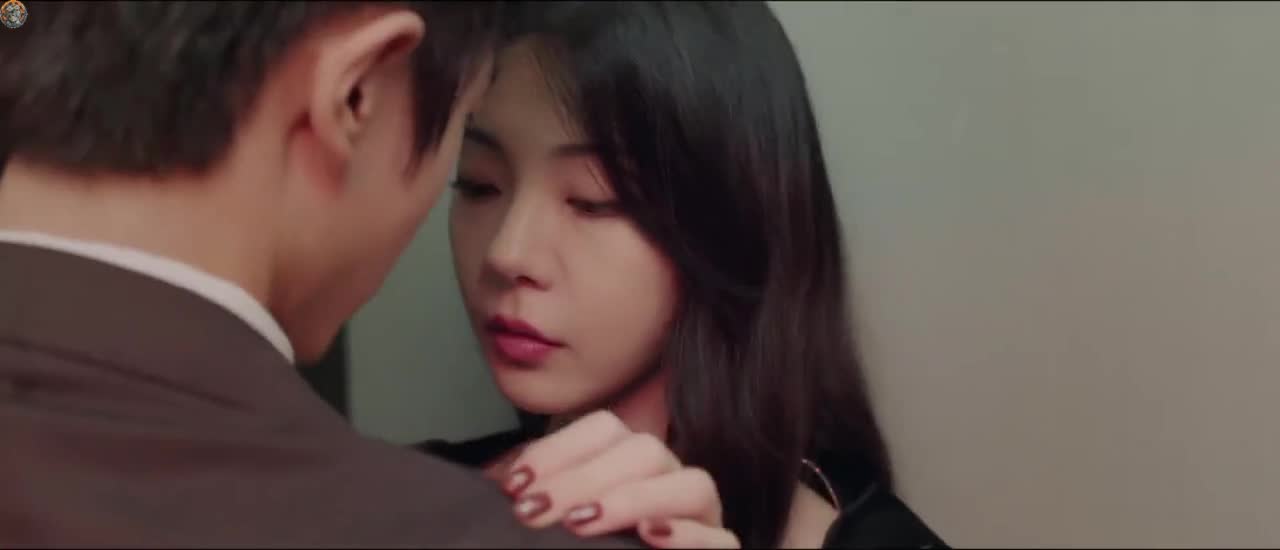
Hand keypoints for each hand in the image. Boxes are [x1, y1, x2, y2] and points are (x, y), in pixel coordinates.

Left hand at [501, 410, 740, 547]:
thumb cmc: (582, 549)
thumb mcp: (549, 521)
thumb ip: (533, 496)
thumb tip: (497, 480)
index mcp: (628, 463)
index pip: (605, 428)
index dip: (559, 450)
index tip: (515, 487)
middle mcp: (669, 480)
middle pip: (644, 450)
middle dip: (582, 479)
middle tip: (533, 513)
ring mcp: (701, 517)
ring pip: (693, 483)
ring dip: (634, 498)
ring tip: (583, 522)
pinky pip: (722, 539)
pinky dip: (688, 536)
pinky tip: (649, 537)